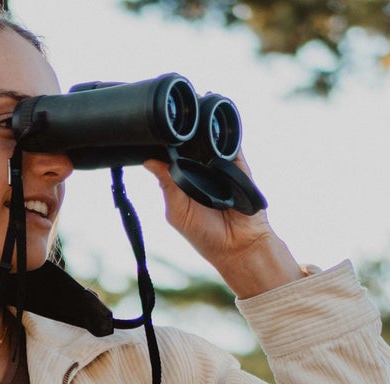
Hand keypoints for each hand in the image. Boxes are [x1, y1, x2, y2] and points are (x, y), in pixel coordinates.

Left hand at [142, 145, 283, 282]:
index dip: (164, 147)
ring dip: (203, 134)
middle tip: (178, 132)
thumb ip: (167, 186)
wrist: (240, 245)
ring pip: (209, 140)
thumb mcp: (178, 213)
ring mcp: (219, 166)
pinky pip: (231, 143)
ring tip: (197, 133)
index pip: (170, 158)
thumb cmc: (207, 235)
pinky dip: (225, 137)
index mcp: (182, 183)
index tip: (157, 138)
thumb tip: (149, 163)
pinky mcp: (238, 163)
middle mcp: (200, 173)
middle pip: (189, 145)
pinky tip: (217, 137)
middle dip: (183, 138)